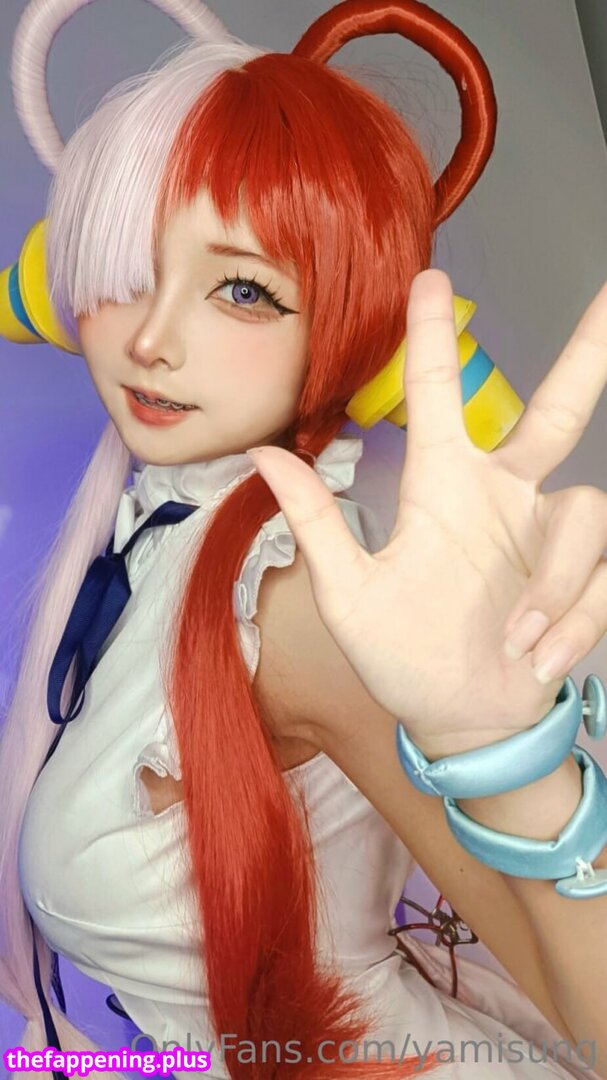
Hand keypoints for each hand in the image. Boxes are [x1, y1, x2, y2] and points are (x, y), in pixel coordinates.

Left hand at [246, 270, 606, 756]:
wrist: (461, 722)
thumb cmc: (402, 656)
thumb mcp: (349, 596)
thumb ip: (316, 524)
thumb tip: (265, 454)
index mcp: (444, 489)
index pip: (438, 399)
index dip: (431, 340)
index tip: (430, 278)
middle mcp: (504, 498)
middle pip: (558, 410)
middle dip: (585, 355)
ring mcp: (549, 537)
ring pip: (585, 514)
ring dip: (555, 585)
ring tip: (513, 638)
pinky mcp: (587, 579)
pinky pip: (600, 581)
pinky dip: (570, 623)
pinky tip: (533, 659)